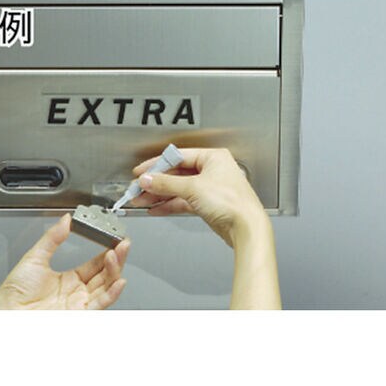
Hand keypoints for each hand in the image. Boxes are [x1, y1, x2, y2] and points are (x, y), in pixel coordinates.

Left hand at [0, 213, 130, 309]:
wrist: (4, 313)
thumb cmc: (14, 292)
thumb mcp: (35, 257)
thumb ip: (53, 238)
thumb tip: (66, 220)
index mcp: (69, 279)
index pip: (95, 264)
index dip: (107, 251)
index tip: (114, 239)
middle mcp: (78, 292)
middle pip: (105, 274)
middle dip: (117, 257)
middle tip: (122, 243)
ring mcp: (80, 304)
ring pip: (107, 286)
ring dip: (116, 270)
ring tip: (118, 253)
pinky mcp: (79, 314)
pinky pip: (101, 304)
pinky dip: (113, 293)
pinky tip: (119, 281)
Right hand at [132, 148, 280, 308]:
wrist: (246, 228)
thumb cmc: (233, 203)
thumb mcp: (193, 188)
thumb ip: (166, 183)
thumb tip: (148, 179)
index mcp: (213, 157)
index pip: (178, 157)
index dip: (157, 165)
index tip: (142, 171)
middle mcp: (212, 170)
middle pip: (176, 173)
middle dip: (156, 182)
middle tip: (139, 188)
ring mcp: (209, 187)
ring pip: (178, 188)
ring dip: (159, 194)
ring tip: (141, 199)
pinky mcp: (207, 204)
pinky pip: (183, 201)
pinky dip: (168, 204)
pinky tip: (155, 207)